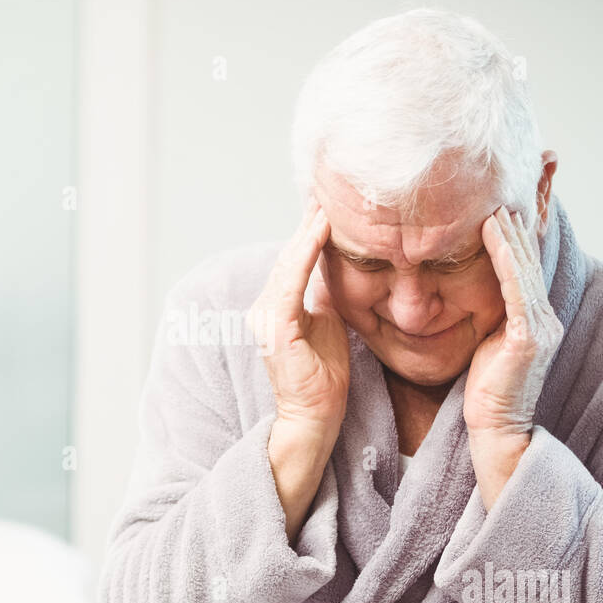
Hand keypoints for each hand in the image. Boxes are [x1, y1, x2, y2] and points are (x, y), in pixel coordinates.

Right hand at [249, 197, 350, 437]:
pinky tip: (320, 230)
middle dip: (309, 221)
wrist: (315, 416)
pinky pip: (291, 281)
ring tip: (327, 200)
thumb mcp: (328, 323)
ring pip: (289, 261)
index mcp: (276, 305)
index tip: (327, 200)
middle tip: (327, 186)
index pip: (294, 258)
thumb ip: (325, 295)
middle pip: (290, 254)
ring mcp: (266, 316)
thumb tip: (338, 268)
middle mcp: (264, 306)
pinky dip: (306, 253)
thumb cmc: (324, 376)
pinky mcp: (276, 327)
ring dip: (308, 229)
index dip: (310, 229)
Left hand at [464, 206, 562, 507]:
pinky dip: (506, 256)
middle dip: (521, 214)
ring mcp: (540, 326)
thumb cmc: (481, 397)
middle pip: (530, 253)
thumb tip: (452, 288)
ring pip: (525, 264)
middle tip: (508, 176)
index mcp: (532, 317)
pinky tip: (493, 230)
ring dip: (509, 226)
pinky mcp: (529, 338)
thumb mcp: (479, 346)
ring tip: (494, 191)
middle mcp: (542, 316)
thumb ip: (478, 315)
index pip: (522, 260)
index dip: (515, 226)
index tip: (500, 191)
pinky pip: (517, 288)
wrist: (495, 438)